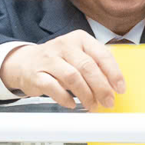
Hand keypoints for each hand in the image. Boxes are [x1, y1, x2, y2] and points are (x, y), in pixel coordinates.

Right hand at [0, 32, 123, 109]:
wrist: (24, 62)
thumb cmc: (58, 60)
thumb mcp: (78, 55)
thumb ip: (95, 65)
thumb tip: (114, 85)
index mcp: (79, 39)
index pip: (101, 54)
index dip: (114, 73)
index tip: (120, 89)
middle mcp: (64, 45)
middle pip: (88, 67)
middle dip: (101, 88)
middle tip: (108, 102)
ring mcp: (49, 59)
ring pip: (72, 77)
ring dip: (86, 95)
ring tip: (92, 106)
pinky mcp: (37, 74)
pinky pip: (54, 87)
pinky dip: (65, 98)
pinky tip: (72, 104)